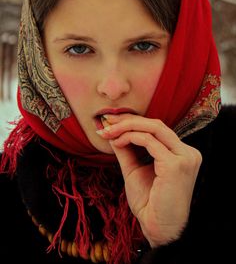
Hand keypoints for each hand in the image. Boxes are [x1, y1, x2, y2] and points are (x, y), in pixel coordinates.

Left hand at [96, 113, 201, 246]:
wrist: (157, 229)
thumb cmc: (149, 203)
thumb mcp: (134, 169)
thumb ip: (126, 149)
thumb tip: (113, 130)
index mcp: (181, 153)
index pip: (157, 129)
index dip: (133, 122)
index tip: (111, 122)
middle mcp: (187, 152)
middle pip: (156, 124)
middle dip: (128, 120)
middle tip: (107, 122)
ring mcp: (184, 157)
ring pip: (154, 128)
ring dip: (127, 127)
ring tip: (108, 132)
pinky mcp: (175, 165)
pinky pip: (149, 141)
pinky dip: (130, 137)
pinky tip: (117, 142)